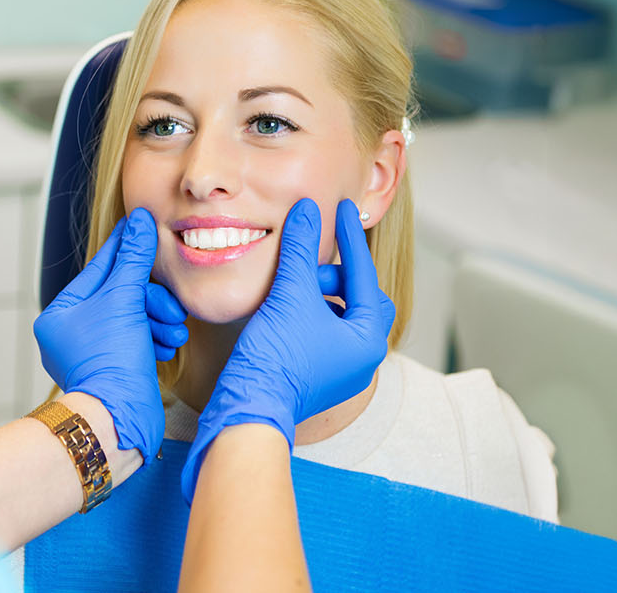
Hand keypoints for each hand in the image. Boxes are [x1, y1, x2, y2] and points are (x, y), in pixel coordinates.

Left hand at [35, 207, 187, 460]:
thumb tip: (140, 221)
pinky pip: (139, 341)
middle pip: (121, 295)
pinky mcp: (115, 370)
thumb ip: (134, 259)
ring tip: (173, 332)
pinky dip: (155, 339)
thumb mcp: (124, 300)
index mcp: (60, 314)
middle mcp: (72, 333)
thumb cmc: (111, 361)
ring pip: (134, 318)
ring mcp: (94, 353)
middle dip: (151, 301)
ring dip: (158, 321)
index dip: (126, 249)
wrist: (120, 418)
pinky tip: (168, 345)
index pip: (100, 270)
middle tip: (170, 308)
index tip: (143, 227)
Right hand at [181, 199, 395, 500]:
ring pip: (340, 316)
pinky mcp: (318, 377)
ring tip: (292, 286)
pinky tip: (285, 307)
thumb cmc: (275, 357)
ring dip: (320, 295)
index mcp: (368, 339)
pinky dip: (309, 313)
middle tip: (308, 267)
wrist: (248, 408)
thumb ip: (300, 248)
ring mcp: (341, 371)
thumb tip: (307, 210)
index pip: (363, 275)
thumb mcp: (290, 293)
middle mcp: (363, 358)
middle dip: (336, 276)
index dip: (350, 239)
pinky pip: (323, 333)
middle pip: (360, 299)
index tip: (342, 210)